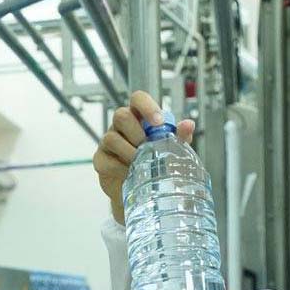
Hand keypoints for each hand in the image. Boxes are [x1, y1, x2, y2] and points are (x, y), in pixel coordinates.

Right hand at [93, 91, 193, 223]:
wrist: (141, 190)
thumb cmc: (155, 162)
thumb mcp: (171, 148)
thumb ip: (179, 136)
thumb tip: (189, 124)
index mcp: (139, 117)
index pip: (138, 99)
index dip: (147, 106)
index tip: (159, 122)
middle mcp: (121, 126)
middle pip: (121, 115)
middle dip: (137, 132)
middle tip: (148, 147)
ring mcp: (108, 142)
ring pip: (111, 138)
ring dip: (129, 152)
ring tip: (141, 163)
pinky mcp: (100, 160)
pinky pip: (106, 160)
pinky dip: (121, 168)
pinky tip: (131, 174)